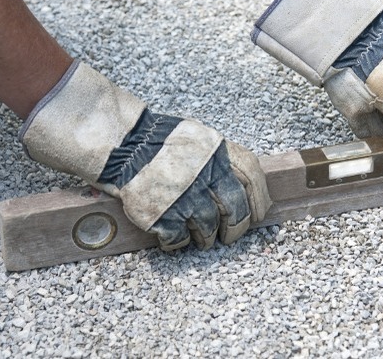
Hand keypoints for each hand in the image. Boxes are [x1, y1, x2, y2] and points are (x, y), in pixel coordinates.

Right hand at [20, 61, 270, 249]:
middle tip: (230, 234)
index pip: (252, 179)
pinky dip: (179, 243)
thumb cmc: (162, 143)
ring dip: (206, 238)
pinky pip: (179, 240)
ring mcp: (184, 198)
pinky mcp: (162, 217)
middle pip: (236, 212)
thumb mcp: (200, 139)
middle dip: (236, 228)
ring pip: (208, 230)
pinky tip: (174, 237)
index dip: (260, 200)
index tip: (259, 213)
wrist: (123, 146)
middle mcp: (204, 176)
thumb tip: (245, 186)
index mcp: (217, 154)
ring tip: (200, 236)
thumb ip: (223, 160)